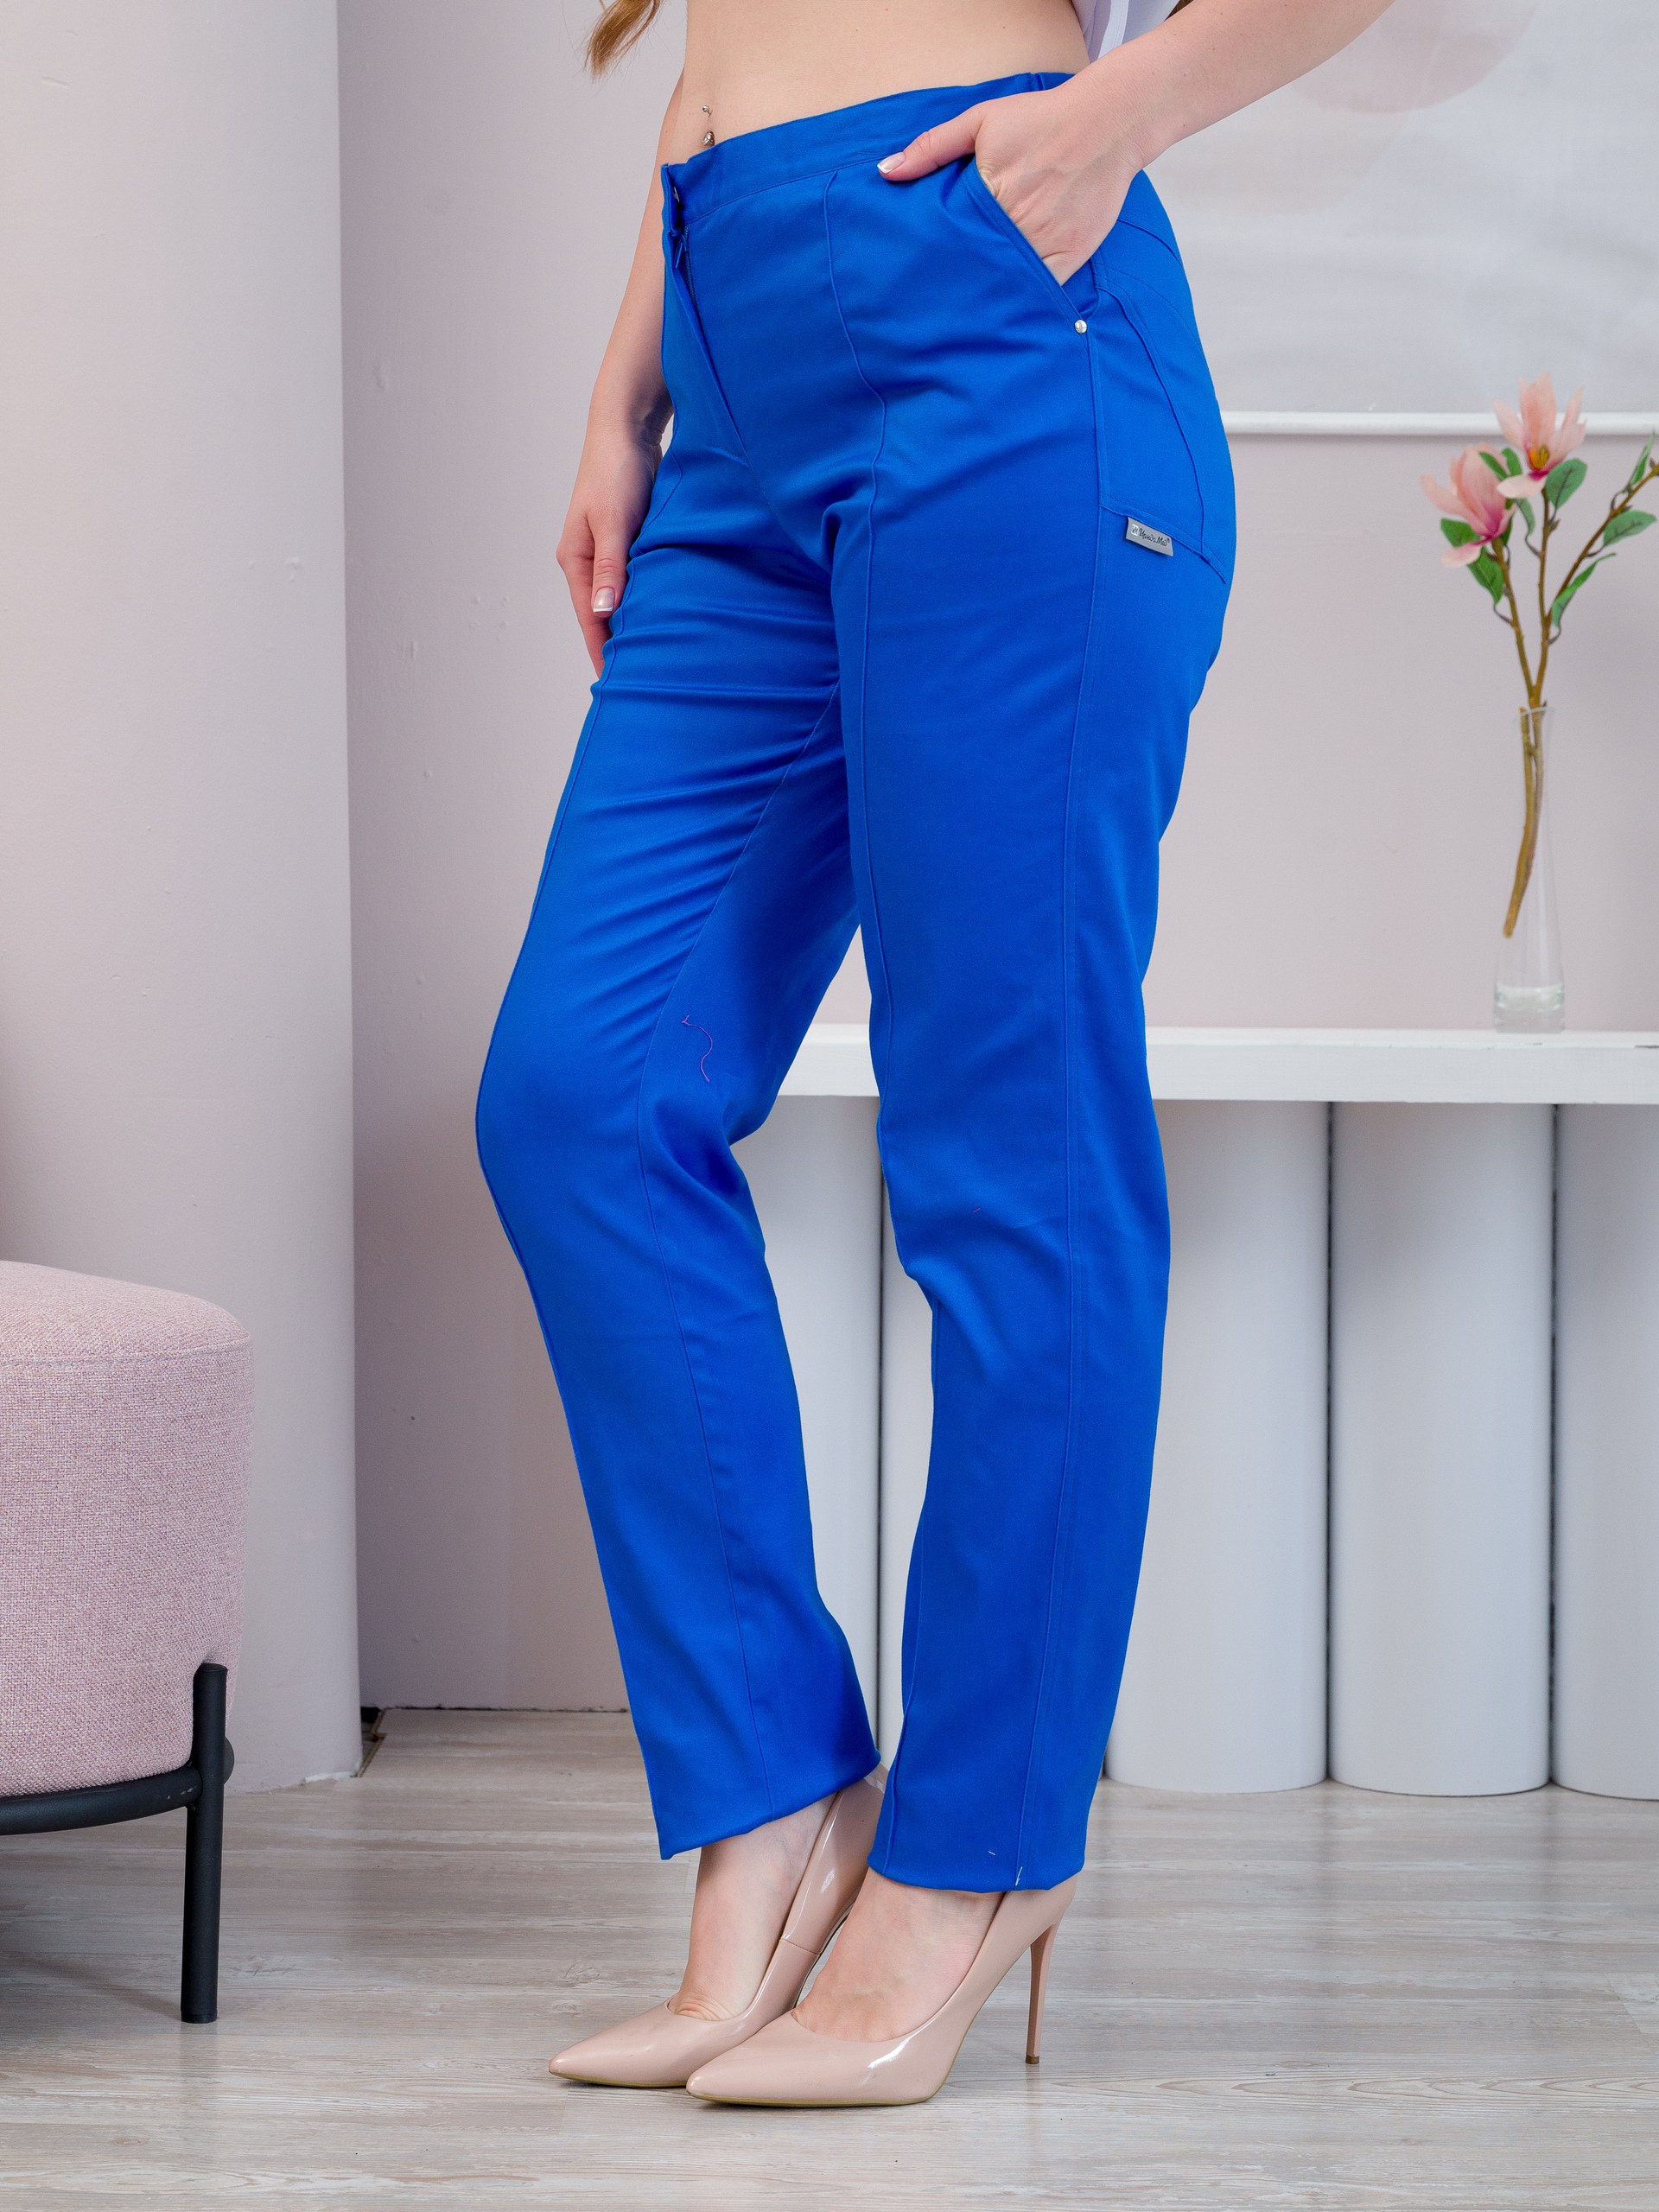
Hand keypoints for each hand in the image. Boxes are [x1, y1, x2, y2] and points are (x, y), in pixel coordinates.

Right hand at [557, 420, 662, 675]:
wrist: (627, 428)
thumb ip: (612, 567)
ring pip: (621, 601)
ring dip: (634, 627)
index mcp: (576, 561)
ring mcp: (607, 553)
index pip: (591, 620)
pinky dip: (647, 602)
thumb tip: (606, 613)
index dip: (603, 654)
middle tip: (641, 684)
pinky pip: (635, 583)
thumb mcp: (614, 520)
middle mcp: (588, 562)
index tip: (618, 687)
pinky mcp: (627, 543)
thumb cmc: (617, 470)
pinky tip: (662, 618)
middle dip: (618, 648)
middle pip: (603, 617)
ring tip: (653, 661)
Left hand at [876, 77, 1143, 286]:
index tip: (915, 282)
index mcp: (989, 195)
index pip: (952, 242)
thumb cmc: (1041, 119)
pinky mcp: (1072, 255)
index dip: (934, 263)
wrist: (1109, 121)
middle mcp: (1018, 224)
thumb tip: (887, 172)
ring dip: (988, 298)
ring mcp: (1047, 243)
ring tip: (963, 319)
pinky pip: (1043, 290)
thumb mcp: (981, 120)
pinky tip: (1006, 309)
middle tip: (931, 311)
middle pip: (977, 268)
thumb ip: (932, 147)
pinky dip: (1026, 300)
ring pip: (1008, 285)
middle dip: (956, 285)